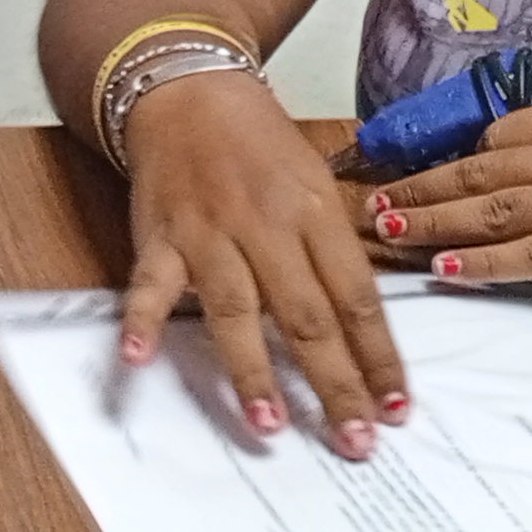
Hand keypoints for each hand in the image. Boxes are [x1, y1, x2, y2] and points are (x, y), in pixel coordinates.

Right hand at [115, 69, 405, 456]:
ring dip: (252, 370)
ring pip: (235, 308)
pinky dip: (141, 321)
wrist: (190, 91)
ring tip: (270, 425)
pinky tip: (136, 360)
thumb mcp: (316, 186)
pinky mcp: (159, 236)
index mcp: (316, 213)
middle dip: (333, 382)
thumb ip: (335, 254)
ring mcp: (210, 232)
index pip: (358, 298)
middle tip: (353, 440)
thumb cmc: (261, 148)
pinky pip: (149, 283)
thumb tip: (365, 334)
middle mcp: (267, 225)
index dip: (378, 357)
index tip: (395, 410)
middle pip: (306, 314)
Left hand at [366, 97, 531, 287]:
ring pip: (493, 211)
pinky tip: (444, 265)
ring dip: (431, 221)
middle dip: (417, 185)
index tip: (405, 168)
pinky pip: (531, 254)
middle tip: (365, 201)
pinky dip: (482, 260)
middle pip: (479, 170)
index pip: (499, 133)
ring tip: (384, 232)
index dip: (446, 155)